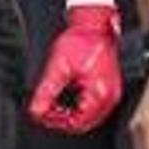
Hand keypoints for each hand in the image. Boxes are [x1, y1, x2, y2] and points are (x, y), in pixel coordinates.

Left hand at [27, 3, 122, 133]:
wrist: (94, 25)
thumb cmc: (82, 40)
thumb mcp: (58, 66)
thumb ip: (46, 92)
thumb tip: (36, 110)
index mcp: (100, 92)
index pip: (77, 122)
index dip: (57, 121)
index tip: (42, 114)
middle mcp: (110, 96)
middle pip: (84, 123)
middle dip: (63, 119)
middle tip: (46, 110)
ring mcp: (112, 92)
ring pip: (90, 117)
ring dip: (71, 114)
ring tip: (55, 104)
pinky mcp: (109, 87)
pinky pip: (95, 107)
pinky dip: (80, 107)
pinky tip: (67, 98)